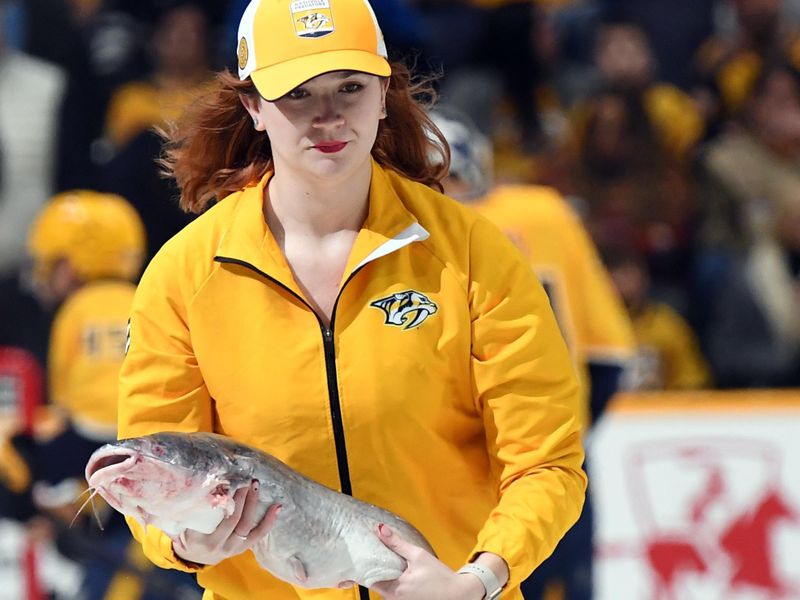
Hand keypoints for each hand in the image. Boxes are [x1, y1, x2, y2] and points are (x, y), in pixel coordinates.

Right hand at [172, 480, 280, 565]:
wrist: (196, 556)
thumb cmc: (189, 533)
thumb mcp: (183, 523)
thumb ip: (190, 508)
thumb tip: (199, 485)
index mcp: (200, 538)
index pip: (211, 516)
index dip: (220, 498)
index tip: (225, 481)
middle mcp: (217, 545)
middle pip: (232, 518)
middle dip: (239, 496)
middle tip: (242, 479)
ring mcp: (232, 548)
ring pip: (246, 524)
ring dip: (252, 502)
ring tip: (254, 485)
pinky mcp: (243, 548)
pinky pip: (258, 535)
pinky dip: (269, 521)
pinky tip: (277, 506)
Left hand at [370, 524, 484, 599]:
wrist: (458, 595)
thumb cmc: (440, 577)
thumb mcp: (418, 556)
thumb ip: (397, 543)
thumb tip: (380, 529)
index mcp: (394, 591)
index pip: (369, 579)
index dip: (366, 565)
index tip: (365, 553)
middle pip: (377, 583)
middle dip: (376, 568)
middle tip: (377, 552)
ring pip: (386, 588)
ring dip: (386, 574)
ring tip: (387, 559)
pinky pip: (395, 592)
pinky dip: (394, 581)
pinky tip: (399, 571)